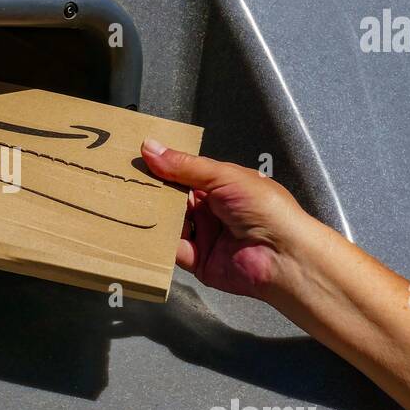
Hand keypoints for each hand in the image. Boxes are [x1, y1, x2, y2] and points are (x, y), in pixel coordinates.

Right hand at [140, 139, 319, 300]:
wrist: (283, 255)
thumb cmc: (265, 208)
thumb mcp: (224, 177)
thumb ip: (185, 166)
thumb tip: (150, 147)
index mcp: (221, 186)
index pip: (184, 175)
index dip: (162, 169)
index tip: (135, 162)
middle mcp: (212, 210)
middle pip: (174, 201)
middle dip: (154, 194)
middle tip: (126, 185)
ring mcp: (205, 236)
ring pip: (170, 225)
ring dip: (154, 218)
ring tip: (130, 207)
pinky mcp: (199, 262)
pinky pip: (173, 251)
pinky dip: (160, 245)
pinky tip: (146, 233)